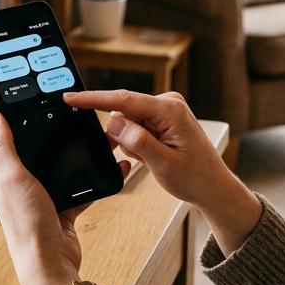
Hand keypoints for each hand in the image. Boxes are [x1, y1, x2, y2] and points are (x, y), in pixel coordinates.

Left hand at [0, 111, 92, 284]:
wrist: (50, 262)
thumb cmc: (26, 224)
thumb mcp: (11, 176)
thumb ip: (3, 145)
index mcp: (3, 173)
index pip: (10, 139)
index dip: (22, 121)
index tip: (39, 102)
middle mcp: (22, 183)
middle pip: (41, 151)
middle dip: (58, 135)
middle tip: (75, 117)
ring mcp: (43, 195)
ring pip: (64, 167)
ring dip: (79, 154)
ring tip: (98, 138)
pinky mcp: (63, 207)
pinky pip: (82, 186)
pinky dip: (96, 177)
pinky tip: (110, 166)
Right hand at [65, 90, 262, 254]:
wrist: (213, 188)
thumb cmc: (195, 177)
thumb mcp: (163, 164)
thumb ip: (138, 141)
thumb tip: (113, 121)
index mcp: (169, 110)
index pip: (123, 100)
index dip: (93, 99)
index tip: (71, 97)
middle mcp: (167, 104)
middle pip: (124, 112)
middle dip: (122, 136)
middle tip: (141, 158)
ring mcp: (165, 110)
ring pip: (128, 122)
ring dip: (132, 143)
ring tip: (152, 160)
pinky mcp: (163, 119)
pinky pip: (136, 127)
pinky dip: (137, 144)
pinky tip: (153, 156)